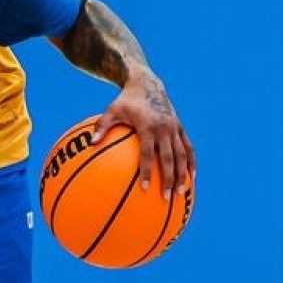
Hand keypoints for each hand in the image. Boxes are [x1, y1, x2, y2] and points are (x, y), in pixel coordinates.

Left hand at [95, 75, 194, 198]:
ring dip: (183, 174)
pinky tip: (192, 176)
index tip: (145, 188)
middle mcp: (164, 128)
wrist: (147, 84)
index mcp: (148, 126)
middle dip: (169, 179)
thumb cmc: (125, 100)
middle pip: (168, 159)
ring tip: (181, 192)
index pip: (148, 154)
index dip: (147, 171)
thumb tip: (90, 142)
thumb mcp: (112, 110)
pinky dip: (191, 162)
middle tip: (166, 198)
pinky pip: (188, 147)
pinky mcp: (180, 128)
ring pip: (182, 155)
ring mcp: (174, 128)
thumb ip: (102, 126)